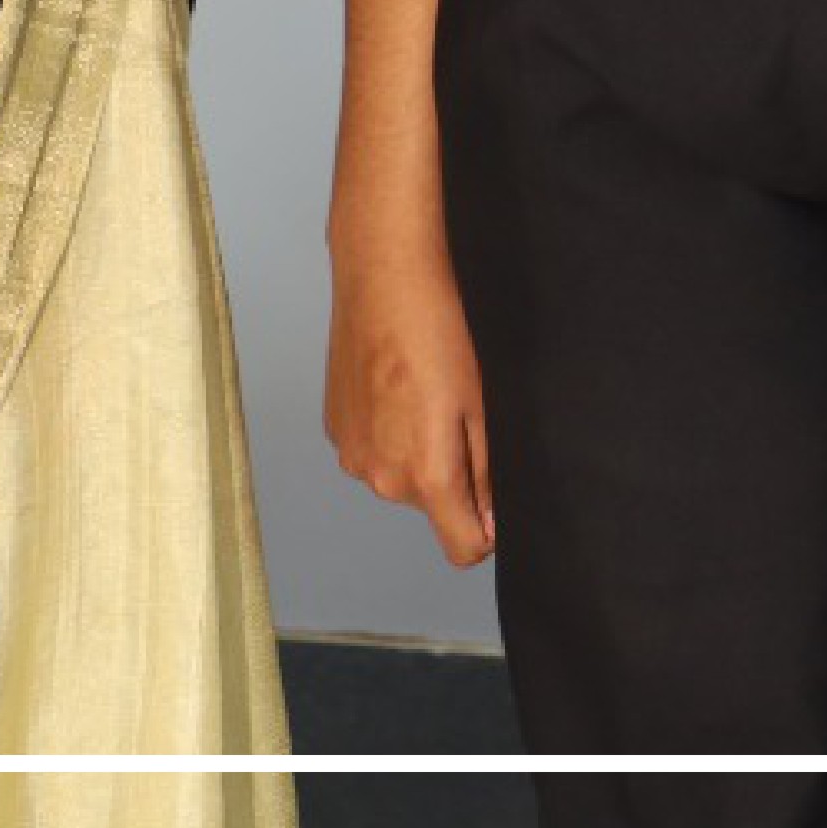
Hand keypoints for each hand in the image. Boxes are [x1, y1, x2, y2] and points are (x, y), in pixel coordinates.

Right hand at [326, 228, 499, 566]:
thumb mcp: (481, 405)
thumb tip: (491, 524)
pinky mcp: (335, 430)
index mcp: (425, 476)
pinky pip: (372, 451)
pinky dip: (387, 431)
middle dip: (449, 475)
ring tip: (422, 393)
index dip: (485, 532)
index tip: (491, 498)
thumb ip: (485, 475)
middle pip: (430, 506)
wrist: (382, 278)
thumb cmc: (438, 332)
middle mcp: (381, 478)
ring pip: (399, 477)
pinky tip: (395, 386)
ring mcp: (352, 456)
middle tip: (456, 412)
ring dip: (415, 452)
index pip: (462, 549)